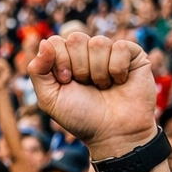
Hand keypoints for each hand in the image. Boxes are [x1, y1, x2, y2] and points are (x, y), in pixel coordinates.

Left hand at [28, 33, 155, 159]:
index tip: (66, 82)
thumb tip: (44, 41)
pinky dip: (117, 70)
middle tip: (86, 86)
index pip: (55, 41)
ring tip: (103, 87)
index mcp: (66, 60)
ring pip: (98, 42)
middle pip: (76, 38)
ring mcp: (110, 52)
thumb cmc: (81, 117)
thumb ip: (38, 71)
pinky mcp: (132, 54)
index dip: (60, 61)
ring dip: (98, 72)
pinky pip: (120, 47)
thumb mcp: (50, 99)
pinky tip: (119, 82)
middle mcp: (87, 53)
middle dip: (79, 67)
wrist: (113, 133)